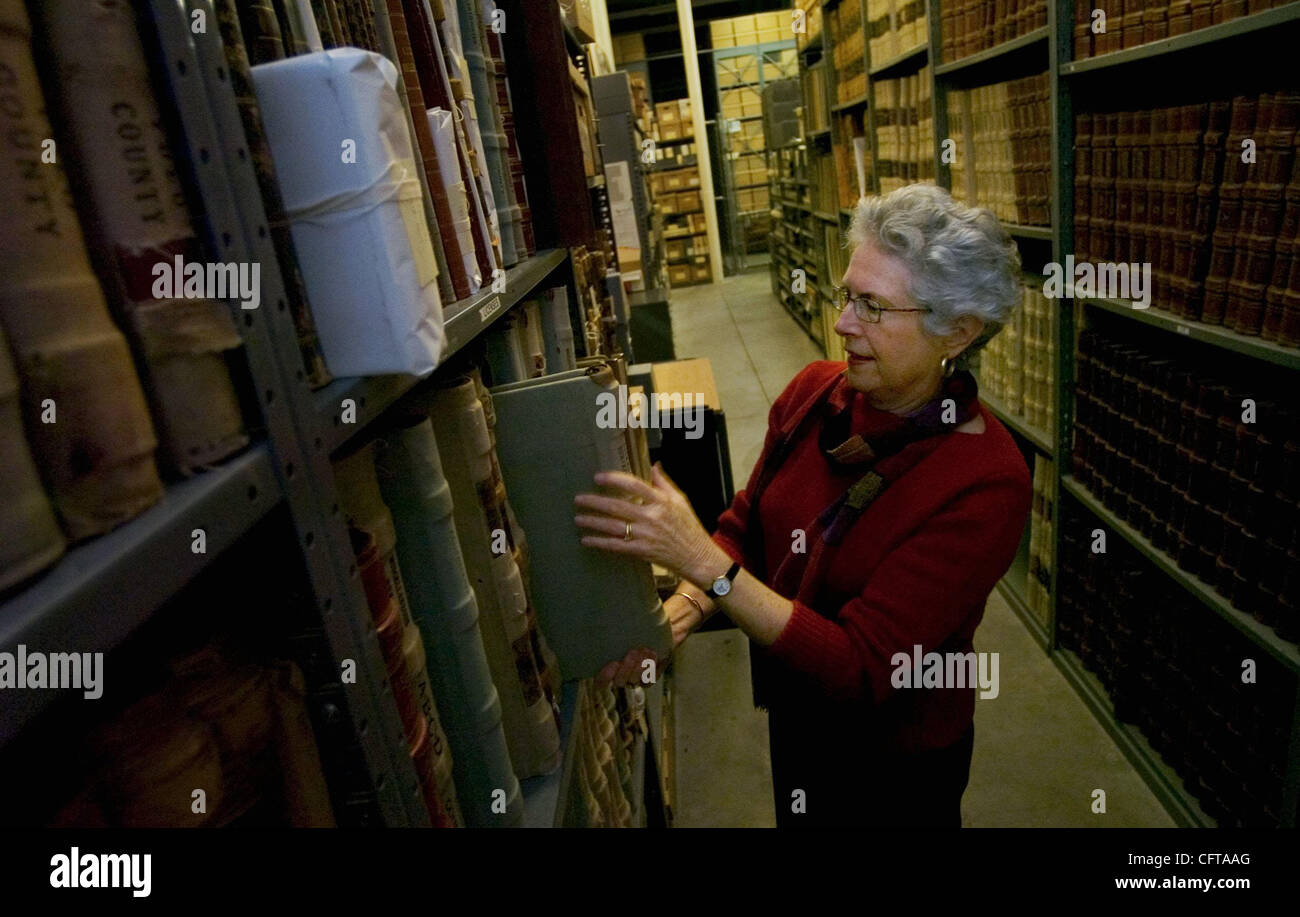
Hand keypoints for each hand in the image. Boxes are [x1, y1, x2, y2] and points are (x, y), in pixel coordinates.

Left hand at [573, 463, 724, 584]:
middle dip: (595, 502)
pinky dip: (600, 543)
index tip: (597, 477)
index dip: (614, 479)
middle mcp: (652, 517)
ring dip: (593, 522)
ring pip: (613, 527)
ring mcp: (646, 535)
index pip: (634, 485)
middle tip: (578, 499)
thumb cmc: (689, 527)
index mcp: (661, 502)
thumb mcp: (680, 501)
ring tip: (578, 518)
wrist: (697, 557)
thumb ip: (663, 483)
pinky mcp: (642, 551)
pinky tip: (587, 540)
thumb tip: (653, 464)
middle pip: (618, 506)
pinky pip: (616, 546)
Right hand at [594, 594, 698, 687]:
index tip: (613, 662)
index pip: (600, 682)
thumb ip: (610, 628)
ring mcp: (633, 679)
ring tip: (645, 649)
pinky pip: (647, 680)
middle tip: (633, 651)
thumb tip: (600, 616)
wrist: (657, 629)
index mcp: (607, 666)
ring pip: (633, 681)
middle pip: (618, 682)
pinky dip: (650, 667)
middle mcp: (618, 675)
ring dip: (639, 666)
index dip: (605, 677)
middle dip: (626, 668)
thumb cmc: (636, 625)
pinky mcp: (647, 679)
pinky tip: (653, 653)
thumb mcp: (622, 626)